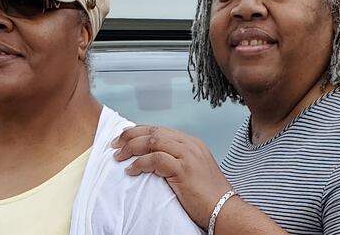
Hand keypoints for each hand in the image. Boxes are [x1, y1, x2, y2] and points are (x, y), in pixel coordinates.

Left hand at [112, 126, 233, 228]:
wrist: (224, 210)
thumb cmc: (207, 196)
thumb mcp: (192, 171)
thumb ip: (176, 161)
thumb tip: (151, 160)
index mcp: (192, 143)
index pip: (160, 130)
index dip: (139, 132)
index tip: (124, 139)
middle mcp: (190, 145)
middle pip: (154, 131)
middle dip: (131, 135)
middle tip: (115, 144)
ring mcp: (188, 155)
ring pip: (153, 141)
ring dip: (131, 147)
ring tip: (118, 156)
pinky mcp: (184, 169)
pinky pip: (155, 159)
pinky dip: (140, 163)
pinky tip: (131, 170)